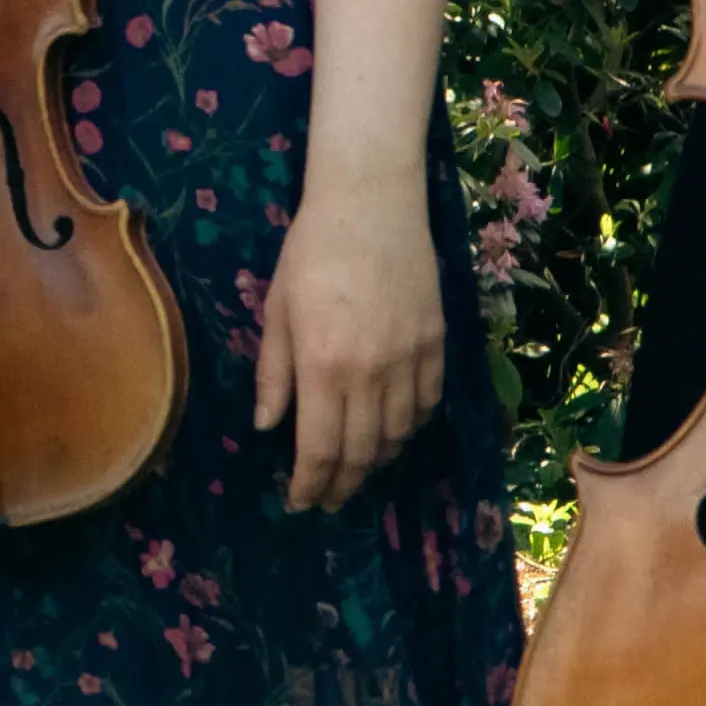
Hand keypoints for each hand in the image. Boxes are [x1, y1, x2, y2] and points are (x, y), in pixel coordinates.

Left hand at [251, 180, 453, 511]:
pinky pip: (428, 404)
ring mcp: (410, 359)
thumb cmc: (310, 251)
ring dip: (376, 460)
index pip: (319, 448)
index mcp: (322, 365)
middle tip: (328, 499)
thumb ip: (274, 374)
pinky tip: (394, 431)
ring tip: (357, 468)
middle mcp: (370, 372)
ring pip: (398, 434)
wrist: (371, 203)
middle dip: (342, 484)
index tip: (301, 502)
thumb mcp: (277, 311)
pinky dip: (410, 428)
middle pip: (361, 452)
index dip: (310, 484)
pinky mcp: (437, 343)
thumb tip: (268, 429)